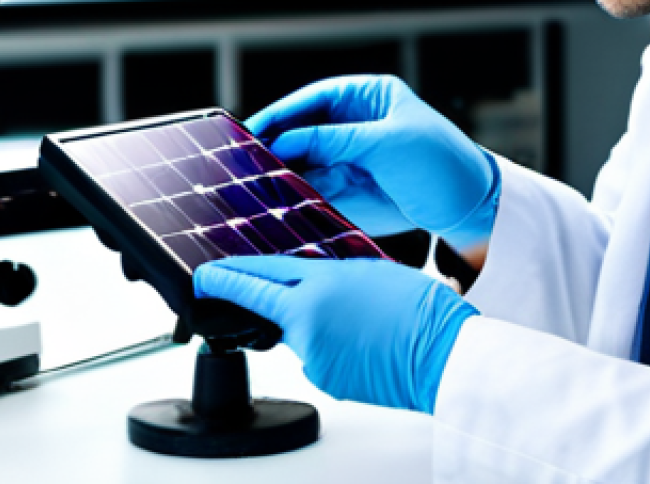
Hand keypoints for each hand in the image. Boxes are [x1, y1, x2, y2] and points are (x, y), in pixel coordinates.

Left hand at [194, 255, 475, 413]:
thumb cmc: (418, 309)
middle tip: (211, 285)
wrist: (444, 355)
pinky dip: (329, 348)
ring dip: (313, 323)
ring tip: (358, 319)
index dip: (227, 275)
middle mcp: (308, 320)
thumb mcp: (368, 271)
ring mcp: (314, 354)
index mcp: (319, 285)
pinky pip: (316, 357)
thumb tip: (310, 285)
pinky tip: (360, 343)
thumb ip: (329, 276)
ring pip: (297, 332)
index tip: (205, 275)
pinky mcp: (325, 379)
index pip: (259, 275)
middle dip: (233, 293)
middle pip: (262, 303)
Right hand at [248, 75, 499, 246]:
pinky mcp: (351, 189)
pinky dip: (296, 192)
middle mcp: (354, 124)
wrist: (473, 210)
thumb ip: (333, 140)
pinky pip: (316, 187)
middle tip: (245, 157)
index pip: (316, 99)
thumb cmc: (441, 162)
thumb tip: (285, 141)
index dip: (284, 111)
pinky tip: (277, 197)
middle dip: (277, 142)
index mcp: (367, 97)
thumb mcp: (387, 143)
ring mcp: (351, 157)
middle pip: (304, 129)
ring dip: (282, 169)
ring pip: (306, 159)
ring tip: (253, 180)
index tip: (254, 127)